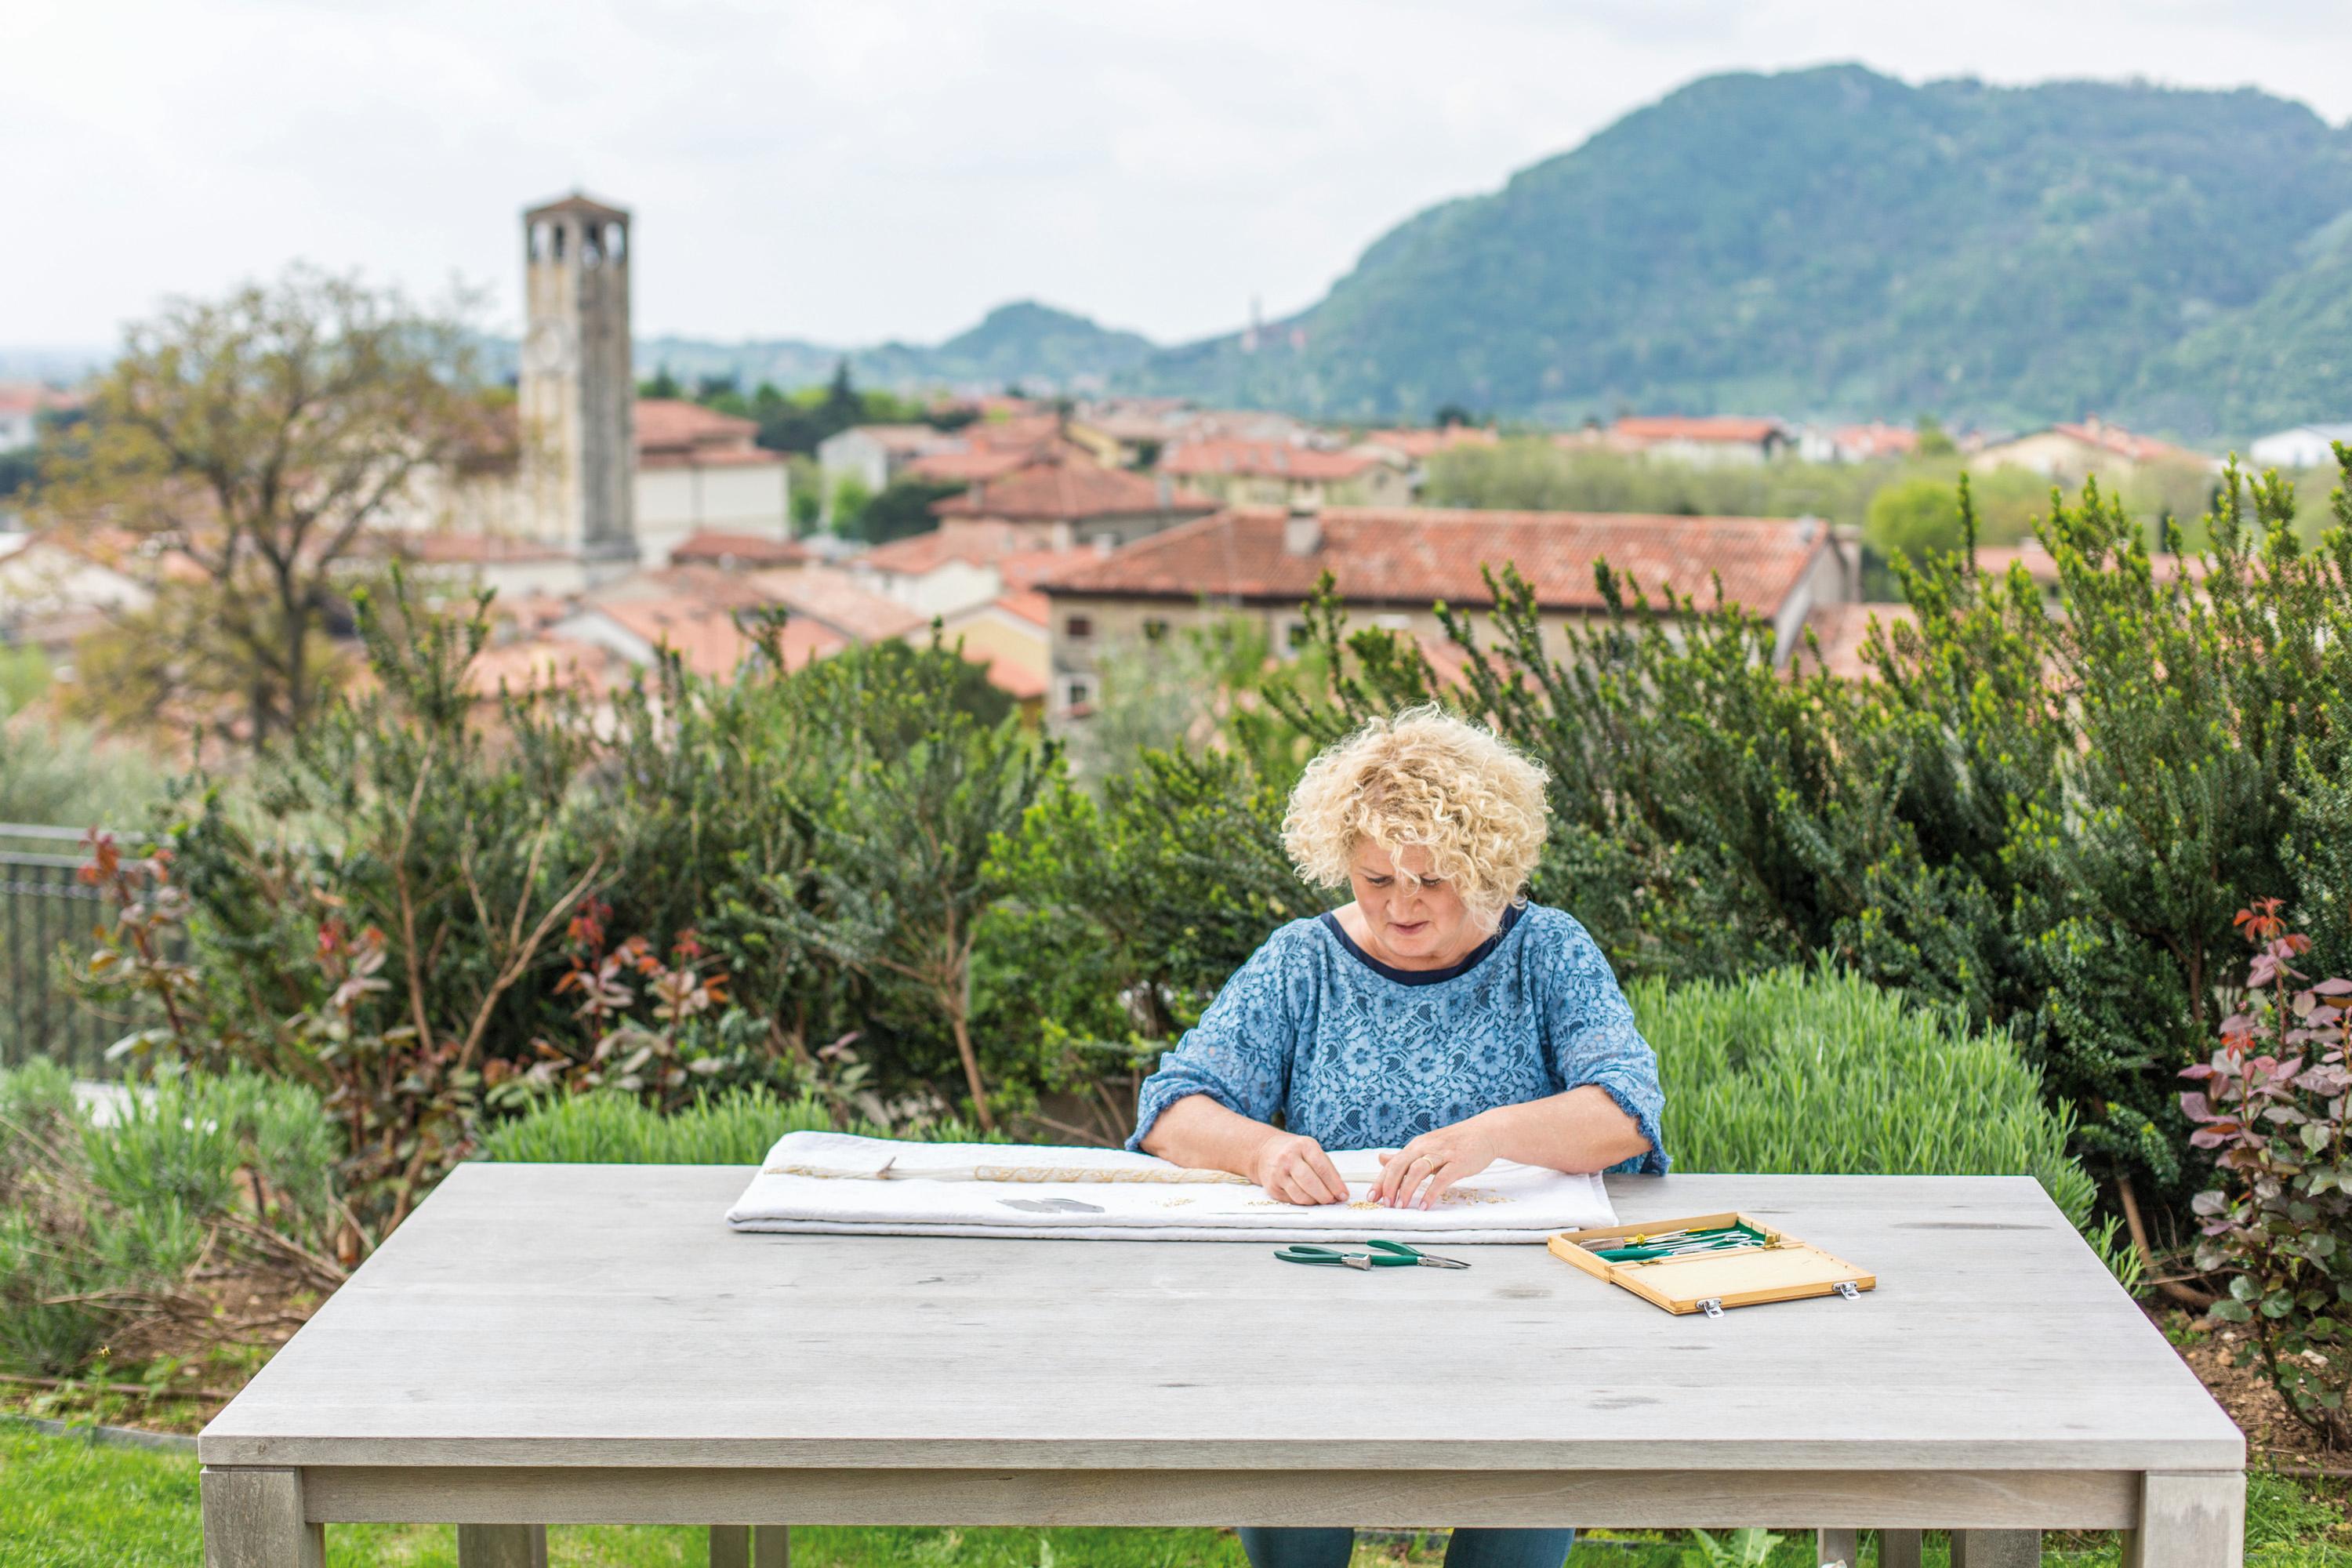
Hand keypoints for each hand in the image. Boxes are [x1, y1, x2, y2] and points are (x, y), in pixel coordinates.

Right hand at [1249, 1130, 1348, 1205]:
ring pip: (1301, 1196)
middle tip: (1333, 1200)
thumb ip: (1326, 1168)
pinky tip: (1307, 1197)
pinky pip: (1292, 1200)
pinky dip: (1303, 1202)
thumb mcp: (1311, 1150)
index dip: (1335, 1184)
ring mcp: (1278, 1173)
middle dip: (1326, 1196)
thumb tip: (1339, 1191)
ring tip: (1320, 1199)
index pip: (1323, 1168)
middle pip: (1311, 1183)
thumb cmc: (1294, 1152)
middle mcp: (1289, 1157)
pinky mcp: (1272, 1187)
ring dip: (1315, 1201)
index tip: (1343, 1194)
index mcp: (1304, 1145)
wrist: (1265, 1151)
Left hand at [1372, 1116, 1501, 1209]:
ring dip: (1407, 1189)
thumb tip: (1381, 1159)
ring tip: (1401, 1206)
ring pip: (1418, 1170)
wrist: (1485, 1132)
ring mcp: (1442, 1154)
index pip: (1393, 1164)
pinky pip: (1442, 1178)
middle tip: (1385, 1204)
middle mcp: (1425, 1147)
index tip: (1371, 1197)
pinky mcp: (1458, 1162)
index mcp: (1416, 1146)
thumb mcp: (1426, 1146)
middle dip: (1390, 1185)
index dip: (1381, 1181)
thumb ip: (1404, 1156)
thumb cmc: (1455, 1142)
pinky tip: (1425, 1205)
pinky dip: (1431, 1192)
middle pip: (1401, 1165)